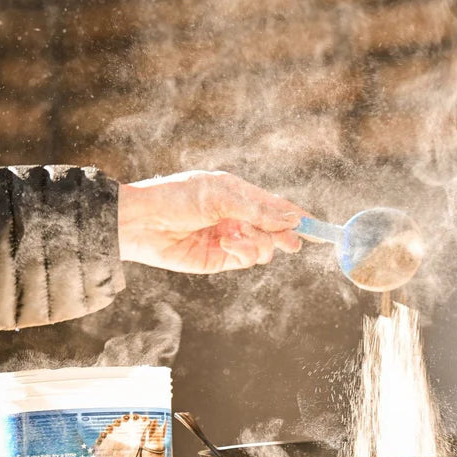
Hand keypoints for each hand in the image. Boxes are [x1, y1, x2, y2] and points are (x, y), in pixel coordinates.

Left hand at [118, 170, 303, 272]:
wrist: (141, 223)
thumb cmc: (177, 197)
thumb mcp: (220, 195)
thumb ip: (258, 209)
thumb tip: (292, 219)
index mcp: (239, 195)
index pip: (276, 206)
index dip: (297, 216)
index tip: (315, 226)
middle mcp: (238, 218)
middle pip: (275, 230)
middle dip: (284, 235)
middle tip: (292, 243)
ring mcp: (230, 240)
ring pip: (264, 248)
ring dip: (258, 244)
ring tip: (236, 238)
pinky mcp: (219, 261)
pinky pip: (246, 260)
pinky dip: (243, 253)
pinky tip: (227, 245)